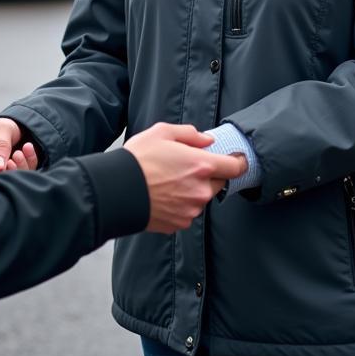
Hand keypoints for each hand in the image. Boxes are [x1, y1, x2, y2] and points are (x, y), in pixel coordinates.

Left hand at [0, 118, 38, 182]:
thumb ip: (3, 143)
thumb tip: (4, 165)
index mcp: (9, 147)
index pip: (28, 153)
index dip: (31, 153)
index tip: (26, 147)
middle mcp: (7, 162)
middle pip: (28, 168)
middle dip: (27, 162)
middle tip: (16, 155)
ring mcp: (0, 175)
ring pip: (20, 178)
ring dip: (19, 170)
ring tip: (8, 163)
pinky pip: (6, 188)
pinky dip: (8, 180)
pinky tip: (1, 170)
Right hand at [124, 123, 247, 233]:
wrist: (117, 190)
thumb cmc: (138, 159)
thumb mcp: (162, 132)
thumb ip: (189, 134)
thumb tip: (207, 141)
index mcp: (202, 165)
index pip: (235, 167)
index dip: (237, 162)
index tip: (235, 159)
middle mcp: (201, 190)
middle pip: (218, 183)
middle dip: (208, 175)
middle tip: (186, 168)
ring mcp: (191, 209)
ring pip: (200, 198)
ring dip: (192, 191)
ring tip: (167, 182)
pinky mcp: (179, 223)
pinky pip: (187, 212)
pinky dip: (179, 204)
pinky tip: (162, 195)